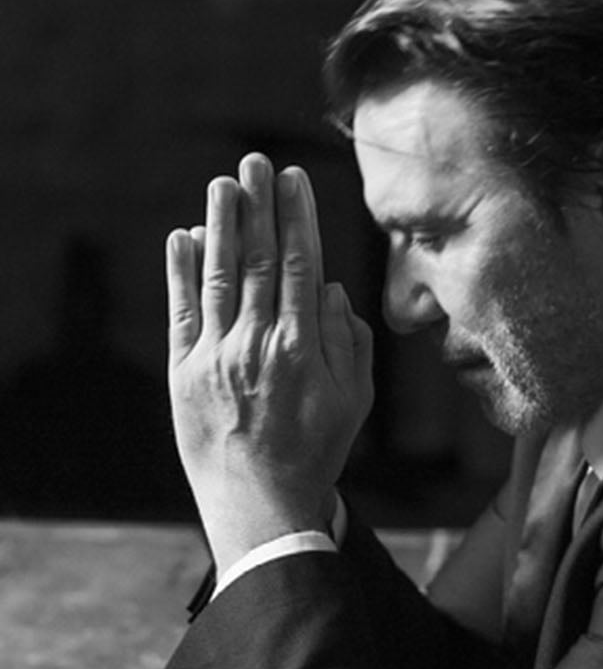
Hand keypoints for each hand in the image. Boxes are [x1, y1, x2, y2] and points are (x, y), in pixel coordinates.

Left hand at [166, 154, 372, 571]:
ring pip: (218, 276)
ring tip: (222, 184)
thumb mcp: (355, 402)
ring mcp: (217, 356)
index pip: (299, 265)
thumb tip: (333, 290)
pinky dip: (181, 272)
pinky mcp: (185, 373)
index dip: (295, 218)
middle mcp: (258, 343)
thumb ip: (350, 343)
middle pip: (257, 259)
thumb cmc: (316, 454)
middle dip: (257, 206)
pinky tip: (182, 237)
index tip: (292, 180)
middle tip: (255, 162)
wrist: (260, 506)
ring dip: (219, 225)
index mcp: (303, 347)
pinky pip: (182, 312)